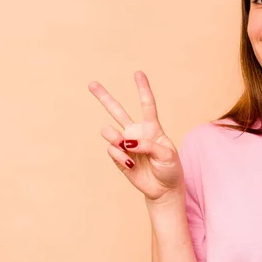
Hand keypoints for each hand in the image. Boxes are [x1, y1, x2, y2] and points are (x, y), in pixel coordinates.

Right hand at [88, 71, 182, 201]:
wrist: (163, 189)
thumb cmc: (170, 169)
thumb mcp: (167, 155)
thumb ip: (148, 145)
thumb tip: (126, 141)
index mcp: (152, 128)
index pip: (147, 105)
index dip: (143, 89)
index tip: (138, 73)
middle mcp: (136, 133)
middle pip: (118, 111)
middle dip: (104, 97)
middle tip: (91, 84)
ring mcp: (125, 145)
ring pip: (109, 131)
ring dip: (114, 137)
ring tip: (124, 145)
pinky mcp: (118, 157)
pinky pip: (112, 151)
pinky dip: (120, 157)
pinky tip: (130, 164)